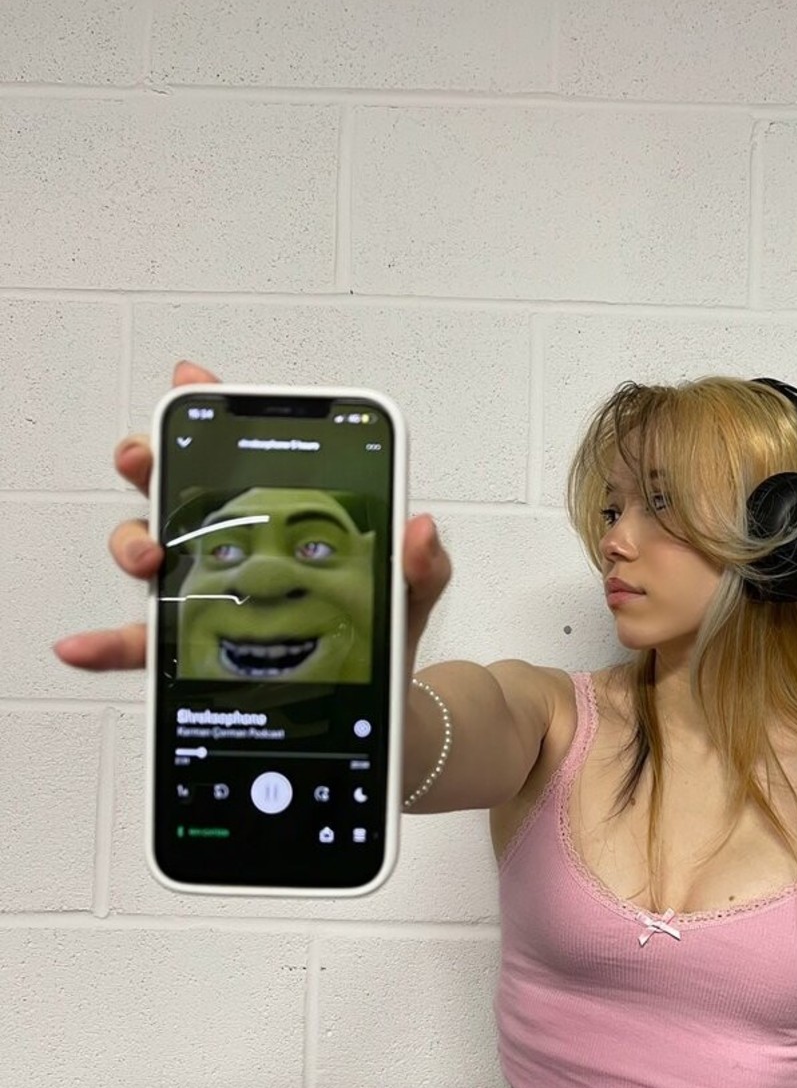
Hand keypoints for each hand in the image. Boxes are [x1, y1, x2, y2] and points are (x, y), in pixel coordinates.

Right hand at [52, 360, 451, 676]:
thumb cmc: (381, 635)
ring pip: (148, 551)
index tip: (192, 381)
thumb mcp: (410, 591)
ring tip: (147, 558)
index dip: (212, 411)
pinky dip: (107, 644)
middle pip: (174, 488)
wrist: (376, 707)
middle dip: (149, 461)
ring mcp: (207, 592)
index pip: (241, 455)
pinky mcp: (194, 649)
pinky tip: (82, 645)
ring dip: (132, 541)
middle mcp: (232, 546)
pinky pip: (141, 646)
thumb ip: (422, 561)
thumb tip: (420, 528)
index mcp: (280, 518)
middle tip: (146, 459)